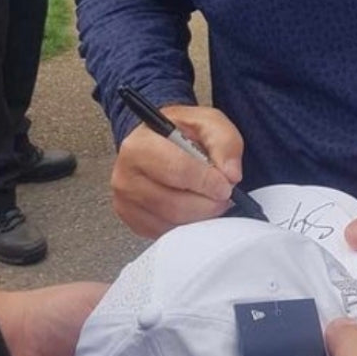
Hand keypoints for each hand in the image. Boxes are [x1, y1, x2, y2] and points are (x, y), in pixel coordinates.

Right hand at [112, 103, 244, 237]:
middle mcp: (126, 176)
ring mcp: (126, 202)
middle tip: (224, 196)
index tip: (226, 186)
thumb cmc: (179, 132)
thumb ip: (223, 140)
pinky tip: (193, 207)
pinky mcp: (133, 222)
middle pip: (173, 204)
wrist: (159, 143)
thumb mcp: (206, 122)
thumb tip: (230, 174)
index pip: (176, 171)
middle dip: (207, 204)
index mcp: (139, 145)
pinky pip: (166, 234)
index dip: (206, 182)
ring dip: (200, 217)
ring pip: (172, 223)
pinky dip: (187, 226)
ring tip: (210, 199)